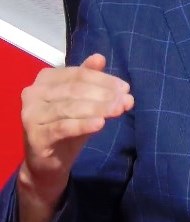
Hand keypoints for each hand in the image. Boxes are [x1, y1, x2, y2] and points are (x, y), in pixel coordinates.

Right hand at [17, 54, 133, 207]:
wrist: (48, 164)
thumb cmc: (67, 125)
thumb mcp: (83, 100)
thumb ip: (90, 79)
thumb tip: (99, 57)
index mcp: (46, 78)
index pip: (79, 74)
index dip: (104, 80)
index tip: (126, 88)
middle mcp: (34, 93)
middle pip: (76, 90)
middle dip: (104, 94)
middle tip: (127, 101)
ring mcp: (30, 115)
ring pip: (70, 107)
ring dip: (99, 108)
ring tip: (119, 110)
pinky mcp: (34, 136)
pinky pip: (63, 127)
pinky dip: (83, 124)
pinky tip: (100, 124)